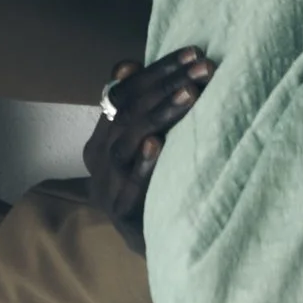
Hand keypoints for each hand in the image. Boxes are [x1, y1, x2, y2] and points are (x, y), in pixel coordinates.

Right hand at [84, 46, 212, 254]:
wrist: (159, 250)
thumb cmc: (154, 188)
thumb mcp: (145, 145)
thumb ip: (138, 108)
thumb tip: (127, 63)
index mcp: (101, 138)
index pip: (123, 92)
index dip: (158, 71)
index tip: (193, 53)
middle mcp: (99, 159)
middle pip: (128, 113)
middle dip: (168, 86)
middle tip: (204, 68)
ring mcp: (107, 187)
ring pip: (127, 144)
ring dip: (160, 117)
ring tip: (189, 95)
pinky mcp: (121, 215)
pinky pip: (130, 188)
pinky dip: (143, 165)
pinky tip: (158, 145)